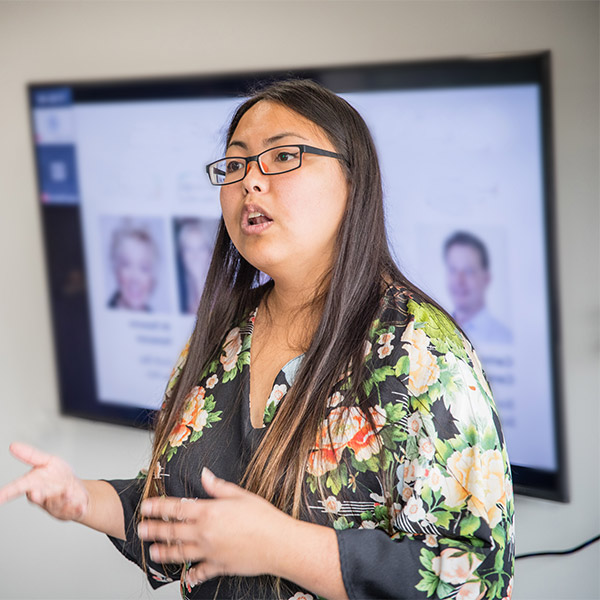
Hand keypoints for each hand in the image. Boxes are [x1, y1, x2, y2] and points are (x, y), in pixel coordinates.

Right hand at [0, 442, 88, 520]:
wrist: (78, 491)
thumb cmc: (59, 477)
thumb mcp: (47, 461)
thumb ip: (31, 455)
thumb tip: (13, 445)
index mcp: (34, 485)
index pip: (18, 488)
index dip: (7, 493)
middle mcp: (43, 497)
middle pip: (37, 498)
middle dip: (37, 496)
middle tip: (35, 494)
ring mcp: (56, 505)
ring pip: (56, 504)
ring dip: (61, 499)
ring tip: (67, 493)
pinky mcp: (71, 510)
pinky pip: (73, 510)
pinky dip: (76, 508)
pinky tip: (81, 506)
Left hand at [137, 467, 293, 586]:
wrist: (279, 544)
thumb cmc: (264, 518)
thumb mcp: (241, 495)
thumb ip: (218, 487)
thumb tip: (204, 474)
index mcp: (209, 512)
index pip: (177, 508)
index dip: (159, 506)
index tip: (146, 506)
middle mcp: (205, 533)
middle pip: (172, 531)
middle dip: (154, 529)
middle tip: (141, 529)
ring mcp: (210, 552)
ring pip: (180, 553)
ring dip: (164, 552)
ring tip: (152, 552)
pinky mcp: (219, 567)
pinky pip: (200, 572)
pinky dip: (191, 575)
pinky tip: (186, 576)